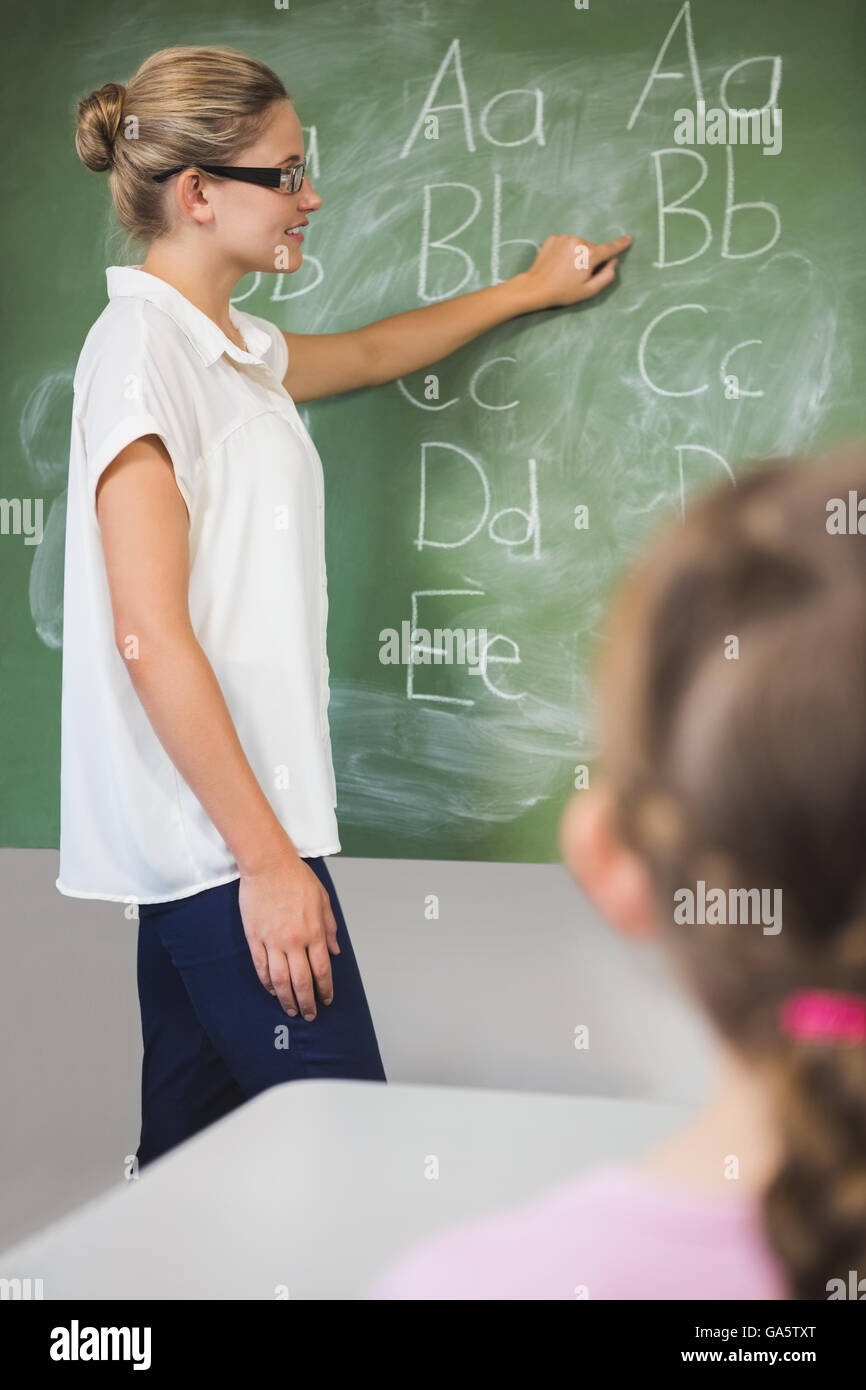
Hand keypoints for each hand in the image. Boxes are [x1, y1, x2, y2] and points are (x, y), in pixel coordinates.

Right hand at [238, 850, 340, 1019]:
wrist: (268, 865)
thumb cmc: (297, 878)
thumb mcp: (323, 900)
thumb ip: (330, 928)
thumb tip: (335, 951)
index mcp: (314, 932)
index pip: (322, 971)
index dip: (325, 990)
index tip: (327, 1000)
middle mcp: (294, 941)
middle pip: (302, 982)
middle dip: (307, 1002)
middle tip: (310, 1015)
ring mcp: (273, 941)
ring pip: (280, 980)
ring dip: (287, 999)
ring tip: (291, 1010)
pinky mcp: (255, 938)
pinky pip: (261, 967)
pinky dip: (267, 983)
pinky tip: (272, 991)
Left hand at [519, 232, 632, 310]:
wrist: (535, 287)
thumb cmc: (563, 292)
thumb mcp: (589, 290)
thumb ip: (606, 276)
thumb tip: (614, 262)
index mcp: (589, 254)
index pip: (609, 248)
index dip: (620, 244)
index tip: (629, 238)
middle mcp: (578, 241)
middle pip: (592, 249)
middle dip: (590, 259)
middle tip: (578, 275)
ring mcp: (564, 238)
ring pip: (579, 245)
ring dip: (577, 254)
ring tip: (566, 270)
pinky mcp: (553, 238)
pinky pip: (566, 244)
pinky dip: (566, 251)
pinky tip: (558, 263)